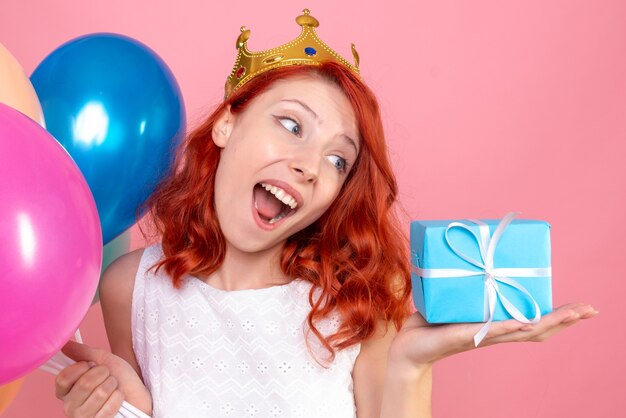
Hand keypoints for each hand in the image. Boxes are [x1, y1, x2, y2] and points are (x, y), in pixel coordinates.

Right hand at [55, 341, 151, 417]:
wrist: (138, 394)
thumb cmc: (120, 378)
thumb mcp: (103, 360)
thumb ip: (84, 353)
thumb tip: (65, 344)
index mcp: (67, 391)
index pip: (63, 378)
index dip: (81, 368)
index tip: (91, 365)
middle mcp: (70, 406)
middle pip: (84, 383)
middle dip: (103, 374)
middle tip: (108, 376)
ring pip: (99, 393)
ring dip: (113, 385)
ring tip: (114, 387)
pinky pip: (109, 407)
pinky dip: (118, 398)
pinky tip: (119, 400)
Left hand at [388, 303, 597, 369]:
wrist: (407, 347)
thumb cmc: (430, 324)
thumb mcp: (454, 300)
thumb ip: (466, 284)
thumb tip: (473, 256)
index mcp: (494, 324)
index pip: (533, 321)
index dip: (558, 315)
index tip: (582, 308)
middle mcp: (493, 332)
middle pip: (537, 328)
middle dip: (565, 319)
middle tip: (591, 310)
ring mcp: (481, 335)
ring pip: (520, 330)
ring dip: (547, 321)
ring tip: (572, 315)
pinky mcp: (462, 336)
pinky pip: (488, 330)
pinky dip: (507, 326)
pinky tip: (523, 323)